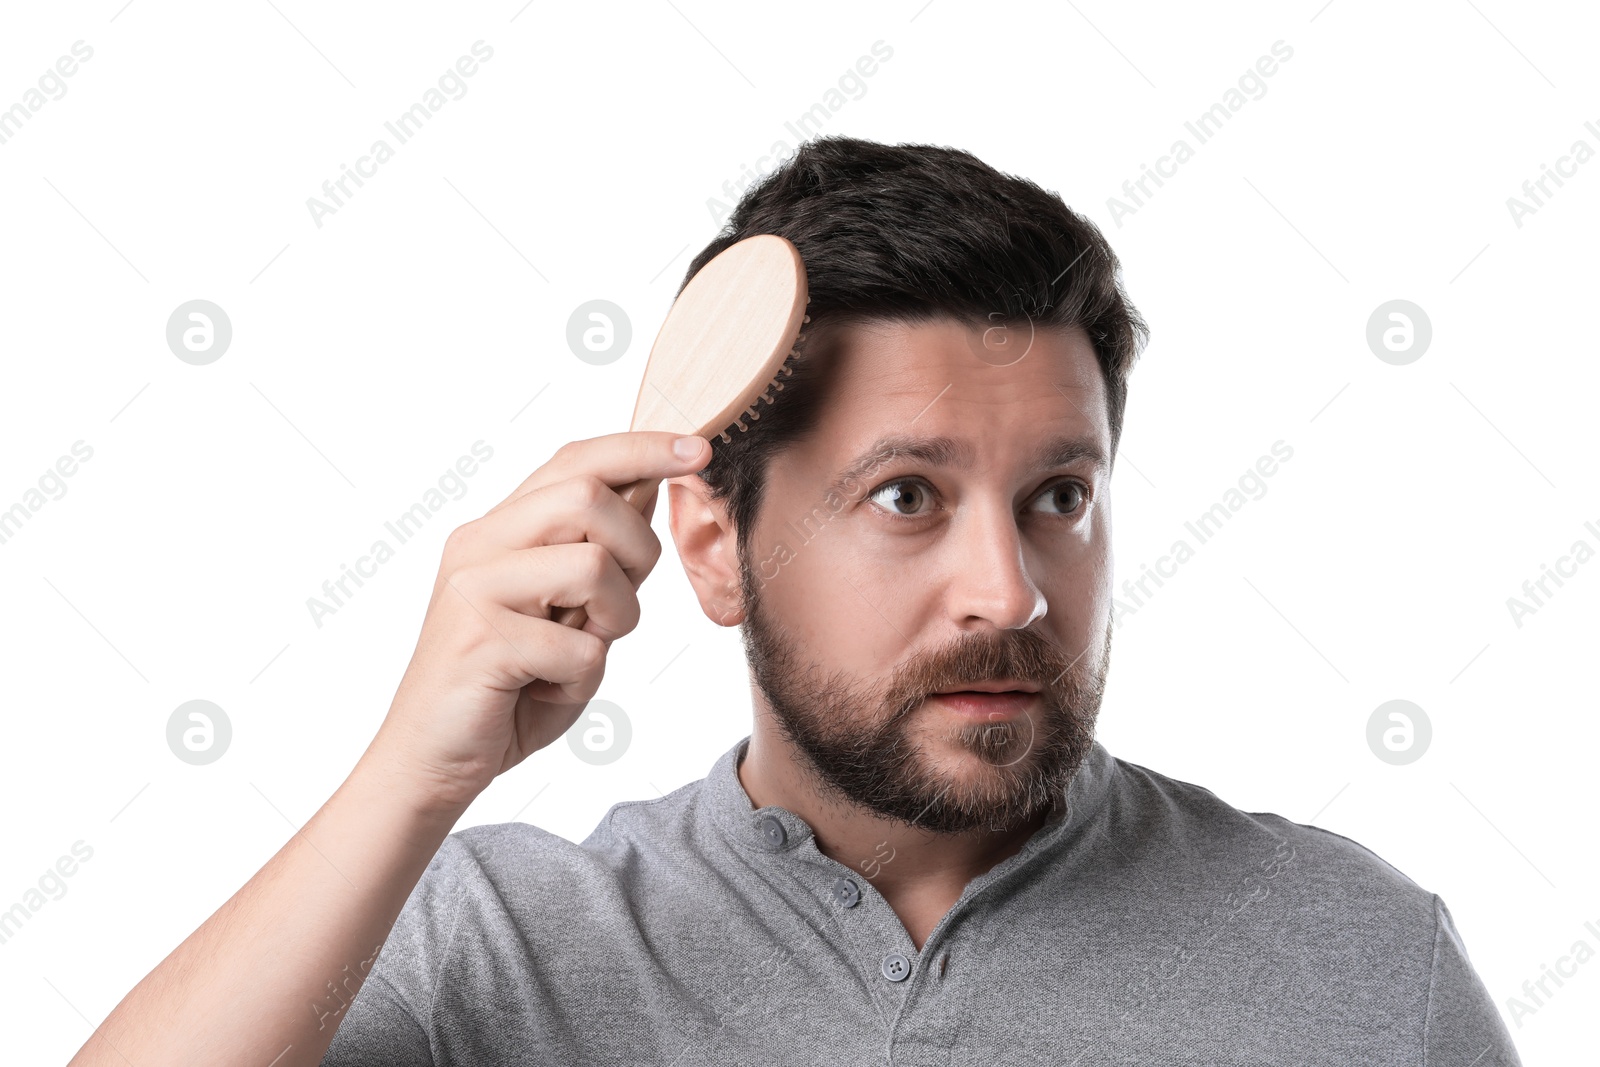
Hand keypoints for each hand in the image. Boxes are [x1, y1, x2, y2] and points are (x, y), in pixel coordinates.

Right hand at [367, 431, 710, 814]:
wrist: (432, 763)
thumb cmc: (508, 689)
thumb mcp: (567, 613)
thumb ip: (598, 555)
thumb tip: (648, 485)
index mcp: (500, 529)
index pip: (576, 460)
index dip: (642, 448)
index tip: (700, 450)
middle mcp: (480, 543)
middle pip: (588, 496)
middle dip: (637, 550)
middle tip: (618, 607)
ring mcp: (474, 588)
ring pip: (592, 565)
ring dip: (614, 619)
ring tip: (580, 650)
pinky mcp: (480, 640)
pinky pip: (577, 647)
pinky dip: (581, 678)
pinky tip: (544, 690)